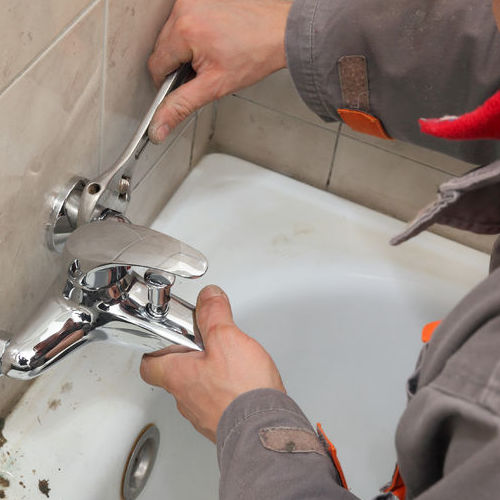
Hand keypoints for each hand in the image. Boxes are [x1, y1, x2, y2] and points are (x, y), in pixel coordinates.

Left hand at [140, 285, 285, 442]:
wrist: (264, 431)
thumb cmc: (241, 391)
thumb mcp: (226, 338)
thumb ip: (213, 313)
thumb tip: (209, 297)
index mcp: (178, 376)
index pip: (149, 364)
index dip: (155, 349)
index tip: (167, 338)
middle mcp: (186, 399)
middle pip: (175, 375)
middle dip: (189, 358)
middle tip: (204, 344)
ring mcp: (203, 414)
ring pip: (197, 390)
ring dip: (208, 375)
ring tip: (228, 362)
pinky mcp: (223, 424)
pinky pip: (217, 404)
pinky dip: (225, 392)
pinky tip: (241, 383)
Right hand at [147, 0, 291, 142]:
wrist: (281, 33)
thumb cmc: (256, 55)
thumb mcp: (214, 87)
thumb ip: (181, 106)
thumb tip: (158, 126)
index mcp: (184, 30)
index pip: (156, 65)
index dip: (168, 84)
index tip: (185, 88)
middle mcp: (185, 8)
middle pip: (163, 48)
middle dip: (179, 65)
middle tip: (205, 71)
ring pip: (172, 35)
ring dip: (186, 49)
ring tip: (213, 55)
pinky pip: (185, 20)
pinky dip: (194, 34)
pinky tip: (214, 41)